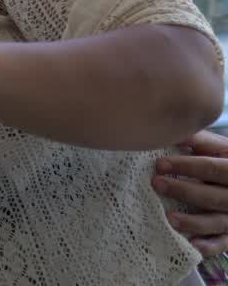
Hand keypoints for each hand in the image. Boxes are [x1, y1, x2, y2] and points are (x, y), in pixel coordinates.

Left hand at [154, 130, 227, 256]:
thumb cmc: (223, 162)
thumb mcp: (217, 148)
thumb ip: (197, 141)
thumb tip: (169, 131)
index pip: (211, 168)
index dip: (186, 166)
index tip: (159, 164)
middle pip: (212, 195)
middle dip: (184, 191)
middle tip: (156, 184)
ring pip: (217, 221)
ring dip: (193, 222)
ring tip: (169, 218)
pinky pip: (223, 243)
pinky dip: (209, 245)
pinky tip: (192, 244)